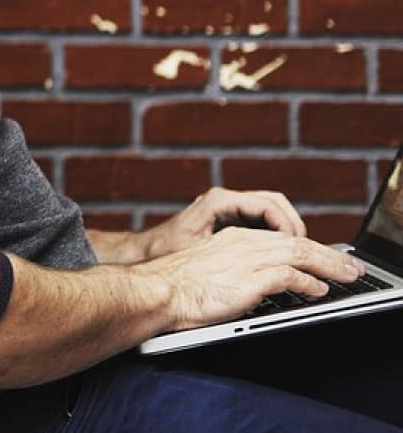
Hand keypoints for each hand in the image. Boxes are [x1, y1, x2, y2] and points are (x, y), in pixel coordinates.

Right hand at [137, 226, 361, 331]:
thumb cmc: (173, 287)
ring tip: (347, 276)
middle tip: (351, 268)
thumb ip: (233, 268)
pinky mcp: (247, 280)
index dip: (308, 248)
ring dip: (328, 265)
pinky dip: (307, 282)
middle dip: (329, 255)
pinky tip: (318, 290)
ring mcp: (245, 260)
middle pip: (297, 243)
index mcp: (232, 238)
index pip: (280, 238)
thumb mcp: (208, 268)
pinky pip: (288, 276)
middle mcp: (242, 243)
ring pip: (299, 254)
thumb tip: (256, 284)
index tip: (325, 258)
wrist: (156, 291)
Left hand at [138, 187, 305, 259]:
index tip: (298, 247)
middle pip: (275, 204)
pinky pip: (262, 222)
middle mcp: (226, 200)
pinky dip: (277, 235)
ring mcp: (229, 208)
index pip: (268, 205)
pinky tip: (284, 256)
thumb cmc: (166, 253)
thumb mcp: (201, 253)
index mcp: (220, 201)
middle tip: (308, 252)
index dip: (288, 226)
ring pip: (272, 211)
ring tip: (300, 255)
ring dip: (288, 231)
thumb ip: (232, 252)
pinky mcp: (230, 220)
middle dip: (294, 226)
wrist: (147, 254)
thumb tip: (267, 257)